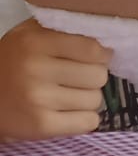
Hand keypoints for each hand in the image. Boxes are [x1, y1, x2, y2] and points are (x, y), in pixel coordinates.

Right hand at [0, 20, 107, 138]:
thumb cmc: (14, 63)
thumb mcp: (29, 35)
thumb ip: (62, 30)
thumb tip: (105, 38)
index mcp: (34, 42)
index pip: (92, 49)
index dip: (101, 55)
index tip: (95, 58)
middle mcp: (36, 69)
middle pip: (98, 76)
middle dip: (93, 78)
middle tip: (77, 79)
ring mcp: (39, 99)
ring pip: (95, 100)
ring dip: (87, 99)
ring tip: (68, 95)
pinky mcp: (43, 125)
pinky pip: (89, 122)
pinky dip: (84, 119)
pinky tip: (67, 112)